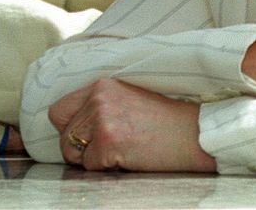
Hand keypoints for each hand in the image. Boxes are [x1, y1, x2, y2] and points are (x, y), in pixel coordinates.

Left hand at [48, 78, 214, 171]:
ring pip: (73, 152)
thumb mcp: (127, 99)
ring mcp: (102, 118)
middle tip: (104, 152)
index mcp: (100, 86)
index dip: (68, 130)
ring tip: (119, 153)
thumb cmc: (167, 122)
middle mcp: (98, 98)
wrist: (197, 133)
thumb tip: (75, 128)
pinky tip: (128, 159)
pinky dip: (106, 169)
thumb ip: (100, 106)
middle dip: (79, 149)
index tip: (83, 139)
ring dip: (92, 160)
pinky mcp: (109, 140)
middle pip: (64, 134)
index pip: (58, 111)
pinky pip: (90, 166)